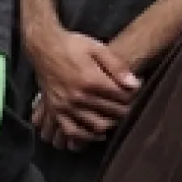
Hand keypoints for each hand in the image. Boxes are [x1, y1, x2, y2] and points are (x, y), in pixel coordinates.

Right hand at [24, 29, 140, 147]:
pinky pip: (72, 131)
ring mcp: (65, 106)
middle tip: (130, 106)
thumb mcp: (98, 48)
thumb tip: (135, 84)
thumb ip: (117, 66)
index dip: (133, 95)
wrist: (44, 47)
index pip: (122, 97)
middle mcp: (78, 97)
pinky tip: (97, 134)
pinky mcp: (55, 110)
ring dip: (110, 125)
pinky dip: (86, 136)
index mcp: (91, 80)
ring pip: (95, 125)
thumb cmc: (72, 45)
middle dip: (125, 110)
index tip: (137, 92)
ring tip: (116, 118)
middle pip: (111, 112)